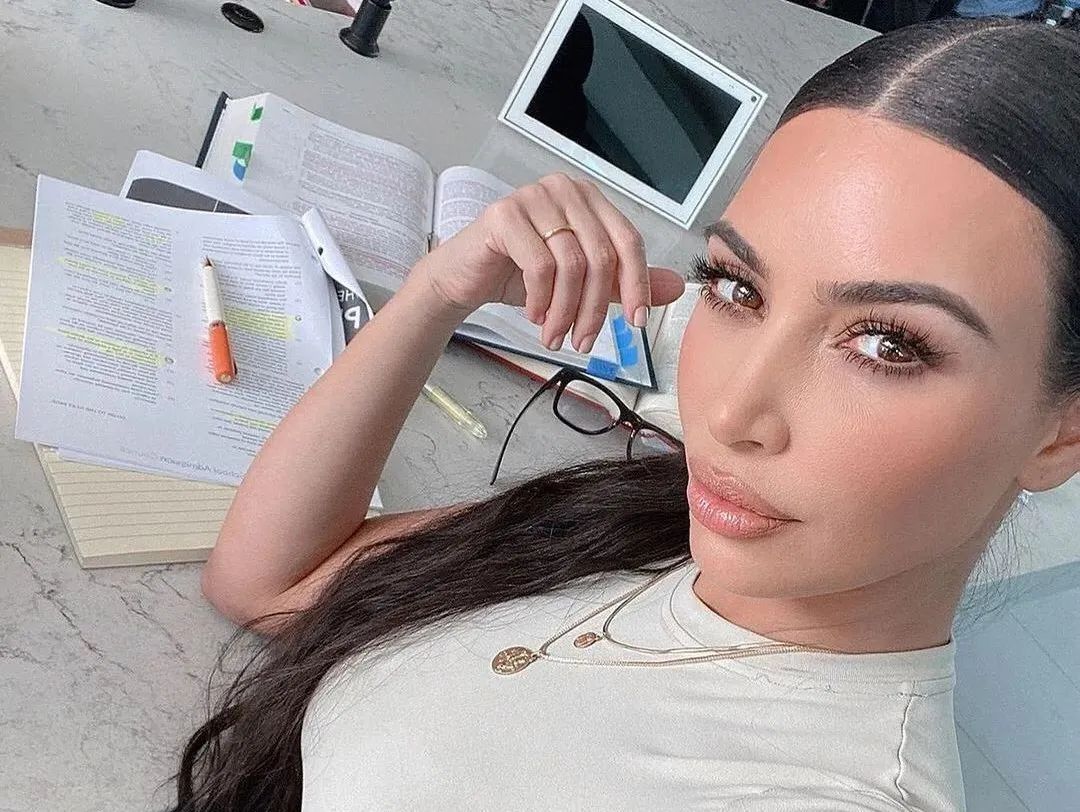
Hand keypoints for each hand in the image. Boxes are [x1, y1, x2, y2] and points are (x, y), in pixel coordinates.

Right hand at [414, 172, 685, 352]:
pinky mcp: (504, 214)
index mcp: (589, 199)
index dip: (638, 284)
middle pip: (601, 256)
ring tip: (556, 337)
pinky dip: (541, 299)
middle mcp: (565, 189)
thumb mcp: (581, 282)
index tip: (637, 323)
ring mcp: (533, 197)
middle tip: (583, 342)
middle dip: (595, 309)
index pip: (628, 240)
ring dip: (565, 311)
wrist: (465, 277)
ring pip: (571, 264)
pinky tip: (534, 315)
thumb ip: (624, 281)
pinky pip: (539, 265)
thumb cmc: (521, 274)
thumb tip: (677, 287)